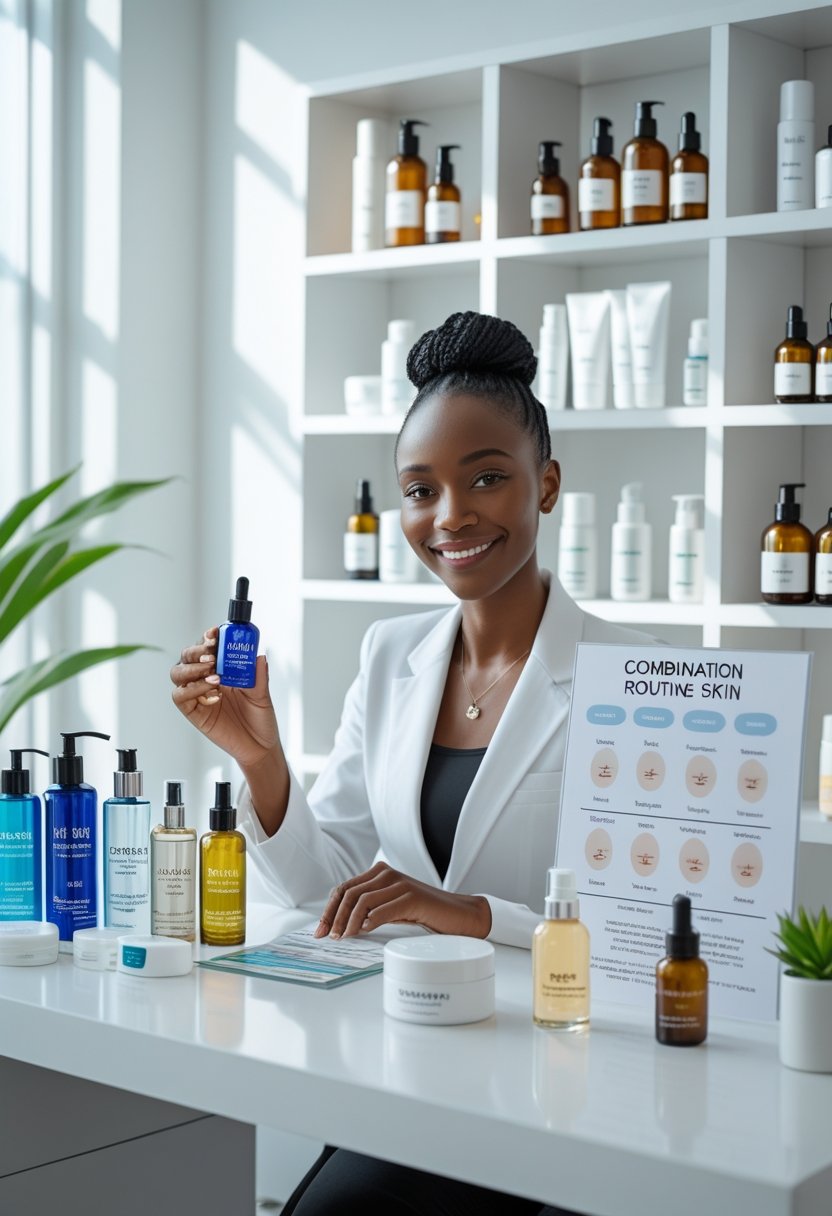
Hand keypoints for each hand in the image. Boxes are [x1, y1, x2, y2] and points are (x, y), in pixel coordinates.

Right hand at [170, 627, 279, 770]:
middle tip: (212, 657)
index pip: (207, 647)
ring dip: (192, 670)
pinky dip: (193, 691)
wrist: (260, 746)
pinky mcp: (193, 713)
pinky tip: (214, 696)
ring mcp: (197, 695)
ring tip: (215, 677)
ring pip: (177, 674)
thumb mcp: (262, 694)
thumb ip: (258, 675)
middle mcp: (205, 679)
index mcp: (221, 669)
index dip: (207, 638)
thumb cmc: (260, 718)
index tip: (215, 633)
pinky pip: (181, 697)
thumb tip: (258, 656)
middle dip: (196, 652)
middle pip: (186, 656)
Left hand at [314, 862, 491, 939]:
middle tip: (330, 937)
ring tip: (346, 937)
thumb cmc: (423, 912)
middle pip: (349, 893)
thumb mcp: (390, 906)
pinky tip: (366, 931)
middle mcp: (387, 873)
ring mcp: (400, 883)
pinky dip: (370, 921)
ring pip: (362, 900)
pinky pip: (383, 908)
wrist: (457, 914)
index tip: (321, 930)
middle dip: (334, 917)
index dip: (330, 910)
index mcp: (379, 872)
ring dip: (349, 922)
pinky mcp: (412, 896)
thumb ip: (369, 907)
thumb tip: (339, 923)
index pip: (344, 888)